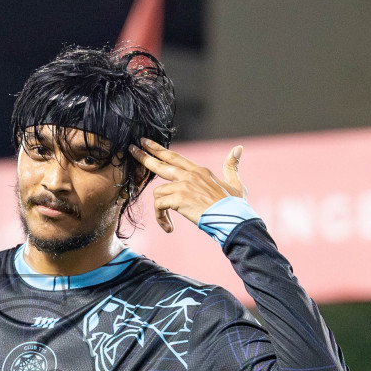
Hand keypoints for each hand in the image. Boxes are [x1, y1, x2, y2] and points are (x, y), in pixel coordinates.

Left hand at [130, 138, 245, 232]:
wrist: (234, 219)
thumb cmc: (235, 206)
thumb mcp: (235, 183)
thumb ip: (232, 166)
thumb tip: (238, 148)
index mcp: (199, 171)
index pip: (175, 157)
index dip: (160, 150)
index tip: (146, 143)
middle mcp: (190, 174)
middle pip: (162, 162)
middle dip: (145, 156)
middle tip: (133, 149)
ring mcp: (184, 185)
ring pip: (158, 191)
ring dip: (159, 209)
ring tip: (166, 222)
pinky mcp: (179, 198)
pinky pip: (159, 205)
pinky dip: (161, 218)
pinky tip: (169, 227)